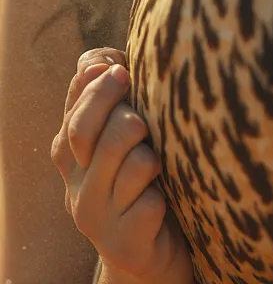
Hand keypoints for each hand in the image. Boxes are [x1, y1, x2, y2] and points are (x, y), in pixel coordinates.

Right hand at [51, 48, 193, 283]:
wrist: (157, 249)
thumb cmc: (148, 174)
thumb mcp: (127, 130)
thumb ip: (109, 90)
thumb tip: (96, 58)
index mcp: (71, 155)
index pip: (76, 111)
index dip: (102, 86)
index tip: (125, 69)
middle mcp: (76, 188)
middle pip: (98, 133)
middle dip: (131, 116)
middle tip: (147, 122)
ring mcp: (97, 219)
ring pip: (135, 164)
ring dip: (156, 160)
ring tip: (159, 169)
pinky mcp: (124, 245)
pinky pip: (152, 203)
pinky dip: (165, 196)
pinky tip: (165, 202)